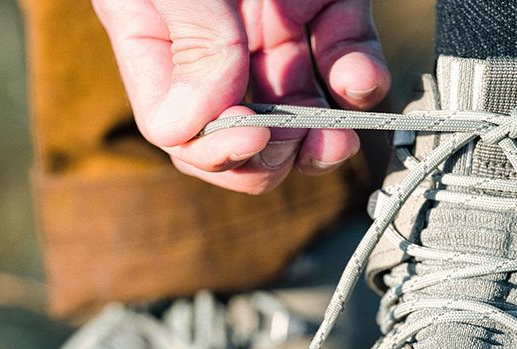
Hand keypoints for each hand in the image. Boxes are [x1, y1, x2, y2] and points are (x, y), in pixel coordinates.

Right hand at [91, 0, 388, 193]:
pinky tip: (358, 81)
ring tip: (334, 137)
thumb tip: (199, 121)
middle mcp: (215, 42)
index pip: (179, 129)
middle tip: (293, 145)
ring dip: (321, 137)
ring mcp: (273, 25)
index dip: (216, 150)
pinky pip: (347, 52)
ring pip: (300, 108)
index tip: (252, 139)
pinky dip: (360, 79)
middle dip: (271, 156)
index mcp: (156, 38)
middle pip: (241, 134)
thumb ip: (190, 35)